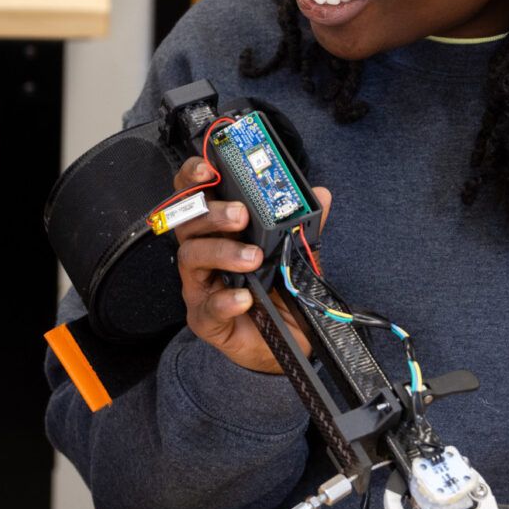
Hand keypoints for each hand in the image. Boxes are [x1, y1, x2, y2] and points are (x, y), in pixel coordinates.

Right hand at [168, 155, 331, 374]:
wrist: (285, 338)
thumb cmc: (277, 290)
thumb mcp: (292, 253)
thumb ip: (301, 225)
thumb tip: (321, 195)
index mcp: (217, 230)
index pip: (194, 195)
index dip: (194, 178)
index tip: (209, 169)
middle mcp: (201, 252)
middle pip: (187, 222)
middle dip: (211, 213)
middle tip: (240, 215)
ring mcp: (199, 285)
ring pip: (191, 257)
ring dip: (222, 252)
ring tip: (253, 258)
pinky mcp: (204, 318)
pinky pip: (208, 306)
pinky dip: (226, 301)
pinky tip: (245, 299)